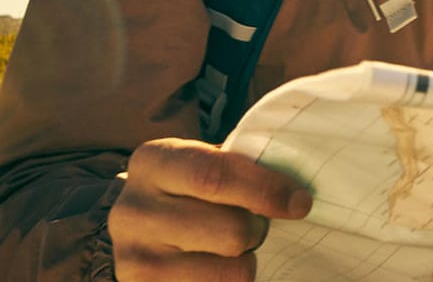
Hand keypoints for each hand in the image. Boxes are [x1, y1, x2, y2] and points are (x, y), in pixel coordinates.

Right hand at [109, 137, 312, 280]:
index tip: (300, 203)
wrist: (137, 230)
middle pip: (230, 230)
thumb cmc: (188, 192)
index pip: (215, 176)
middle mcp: (133, 210)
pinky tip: (217, 270)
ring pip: (230, 272)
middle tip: (257, 227)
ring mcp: (132, 259)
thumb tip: (297, 196)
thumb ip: (241, 170)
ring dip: (246, 263)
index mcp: (153, 162)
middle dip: (258, 230)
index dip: (266, 190)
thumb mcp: (203, 164)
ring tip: (234, 251)